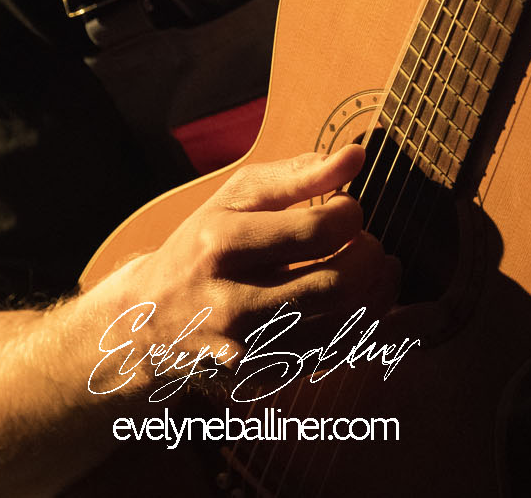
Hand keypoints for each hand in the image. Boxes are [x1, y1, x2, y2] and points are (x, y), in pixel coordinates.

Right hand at [91, 144, 398, 390]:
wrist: (152, 318)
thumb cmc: (203, 245)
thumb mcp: (236, 198)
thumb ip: (298, 175)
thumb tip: (357, 155)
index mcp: (222, 245)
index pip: (315, 231)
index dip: (349, 214)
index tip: (348, 207)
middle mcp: (232, 301)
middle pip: (336, 284)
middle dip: (369, 256)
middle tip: (369, 241)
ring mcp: (249, 347)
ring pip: (343, 326)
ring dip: (377, 291)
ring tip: (378, 266)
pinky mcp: (265, 376)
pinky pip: (336, 354)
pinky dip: (362, 324)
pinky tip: (362, 299)